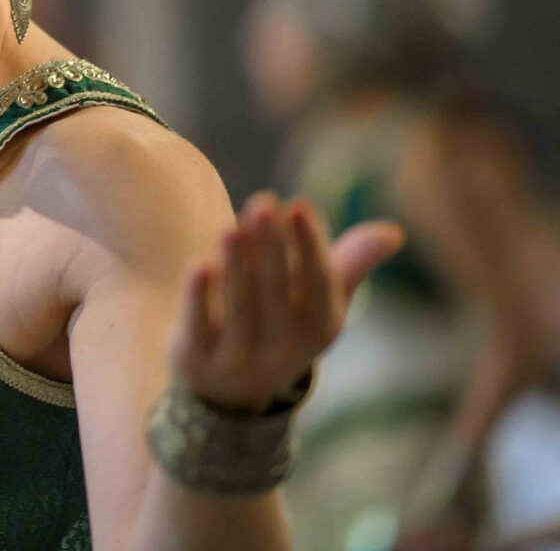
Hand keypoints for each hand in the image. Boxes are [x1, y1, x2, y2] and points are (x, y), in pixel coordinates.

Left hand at [168, 191, 403, 409]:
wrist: (229, 389)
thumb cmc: (281, 322)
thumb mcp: (317, 300)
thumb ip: (348, 264)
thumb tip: (394, 233)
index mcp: (318, 326)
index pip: (320, 284)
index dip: (309, 245)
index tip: (298, 204)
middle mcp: (283, 347)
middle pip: (277, 293)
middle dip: (271, 247)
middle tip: (263, 203)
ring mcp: (239, 357)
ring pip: (240, 309)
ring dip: (236, 267)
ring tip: (231, 228)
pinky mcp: (197, 359)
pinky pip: (199, 328)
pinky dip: (198, 299)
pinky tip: (198, 265)